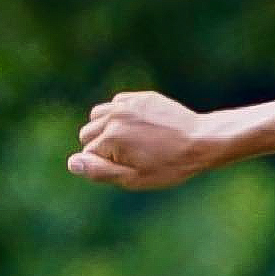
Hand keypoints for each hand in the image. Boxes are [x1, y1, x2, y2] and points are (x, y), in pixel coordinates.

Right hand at [69, 91, 224, 190]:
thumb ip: (100, 171)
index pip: (87, 155)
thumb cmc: (170, 166)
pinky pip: (116, 104)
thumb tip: (71, 163)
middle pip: (86, 133)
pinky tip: (139, 127)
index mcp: (110, 138)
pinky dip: (120, 115)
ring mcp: (127, 104)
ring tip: (130, 142)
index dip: (104, 166)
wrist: (203, 141)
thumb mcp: (135, 178)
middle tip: (129, 157)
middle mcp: (114, 116)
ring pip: (97, 116)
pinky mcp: (140, 97)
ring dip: (105, 128)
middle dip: (100, 146)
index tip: (127, 169)